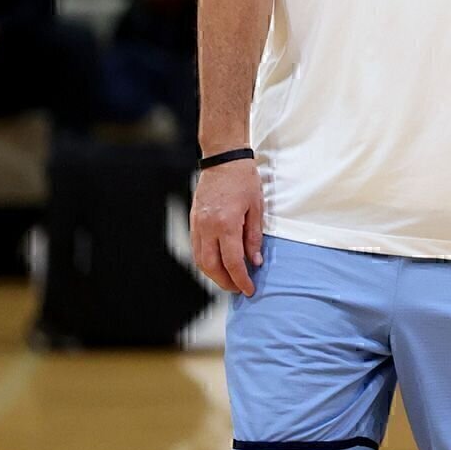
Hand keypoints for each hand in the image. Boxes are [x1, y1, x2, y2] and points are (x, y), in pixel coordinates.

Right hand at [190, 157, 264, 295]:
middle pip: (212, 266)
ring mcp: (197, 225)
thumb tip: (255, 261)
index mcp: (226, 224)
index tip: (249, 289)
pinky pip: (196, 249)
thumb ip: (254, 237)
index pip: (233, 262)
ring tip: (229, 279)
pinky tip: (217, 263)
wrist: (223, 160)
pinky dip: (206, 261)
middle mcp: (208, 227)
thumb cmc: (244, 180)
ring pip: (200, 260)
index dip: (241, 279)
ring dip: (214, 274)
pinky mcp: (193, 221)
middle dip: (225, 282)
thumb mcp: (257, 208)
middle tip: (239, 288)